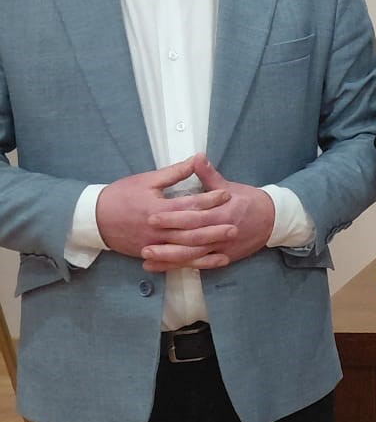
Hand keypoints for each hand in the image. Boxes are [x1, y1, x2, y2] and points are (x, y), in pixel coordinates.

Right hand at [96, 157, 234, 261]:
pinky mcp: (151, 254)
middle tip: (236, 225)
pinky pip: (176, 262)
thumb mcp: (146, 180)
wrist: (93, 219)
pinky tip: (210, 261)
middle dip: (214, 228)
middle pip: (191, 231)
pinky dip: (194, 263)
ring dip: (208, 248)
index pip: (188, 205)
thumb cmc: (120, 195)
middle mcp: (157, 229)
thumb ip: (173, 173)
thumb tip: (195, 158)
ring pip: (185, 250)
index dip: (209, 199)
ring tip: (227, 245)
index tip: (226, 194)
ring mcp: (153, 245)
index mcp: (157, 208)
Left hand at [140, 155, 273, 269]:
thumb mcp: (229, 186)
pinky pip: (200, 265)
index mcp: (222, 212)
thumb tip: (196, 157)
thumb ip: (209, 175)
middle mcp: (222, 232)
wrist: (272, 220)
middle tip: (144, 244)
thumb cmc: (248, 201)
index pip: (193, 217)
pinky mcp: (223, 257)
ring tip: (148, 259)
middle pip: (191, 240)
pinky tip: (164, 267)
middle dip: (167, 243)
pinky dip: (182, 267)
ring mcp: (223, 248)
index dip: (172, 218)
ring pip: (194, 256)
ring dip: (171, 259)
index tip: (152, 216)